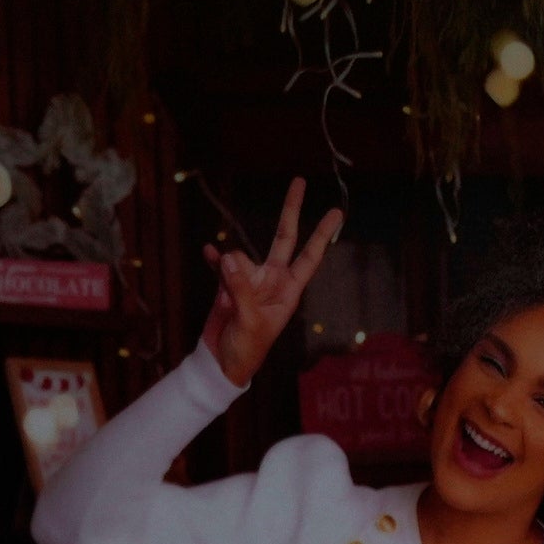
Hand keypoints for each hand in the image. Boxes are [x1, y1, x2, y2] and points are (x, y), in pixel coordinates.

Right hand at [202, 181, 341, 386]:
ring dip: (231, 268)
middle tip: (298, 181)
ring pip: (241, 256)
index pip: (309, 256)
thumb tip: (229, 255)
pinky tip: (207, 252)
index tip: (336, 212)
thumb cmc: (246, 350)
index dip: (322, 235)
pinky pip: (221, 265)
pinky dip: (215, 259)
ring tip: (227, 296)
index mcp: (289, 291)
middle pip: (283, 238)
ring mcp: (250, 280)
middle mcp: (272, 280)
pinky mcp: (228, 284)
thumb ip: (240, 287)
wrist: (220, 363)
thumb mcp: (248, 320)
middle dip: (290, 211)